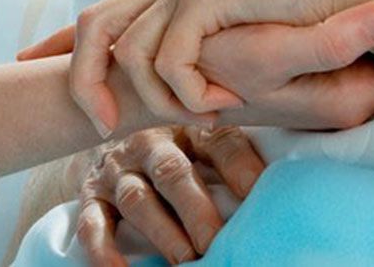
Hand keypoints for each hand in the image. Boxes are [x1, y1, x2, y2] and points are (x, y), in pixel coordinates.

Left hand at [18, 0, 373, 134]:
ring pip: (127, 49)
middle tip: (107, 127)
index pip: (99, 15)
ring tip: (206, 112)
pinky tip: (223, 102)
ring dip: (158, 96)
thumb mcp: (242, 57)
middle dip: (80, 81)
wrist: (364, 2)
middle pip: (91, 26)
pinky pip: (169, 56)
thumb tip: (150, 76)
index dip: (57, 43)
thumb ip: (196, 60)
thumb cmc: (310, 32)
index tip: (24, 65)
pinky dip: (188, 90)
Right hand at [69, 123, 265, 266]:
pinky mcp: (91, 195)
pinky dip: (104, 250)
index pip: (219, 142)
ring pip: (137, 198)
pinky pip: (92, 223)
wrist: (108, 121)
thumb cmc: (175, 148)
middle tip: (216, 240)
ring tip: (185, 258)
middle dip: (197, 209)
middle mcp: (150, 143)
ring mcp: (118, 169)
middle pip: (173, 172)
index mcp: (189, 129)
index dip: (239, 166)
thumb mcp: (205, 143)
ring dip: (162, 231)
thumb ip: (236, 159)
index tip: (257, 192)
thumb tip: (281, 192)